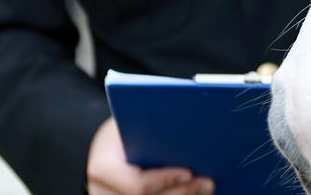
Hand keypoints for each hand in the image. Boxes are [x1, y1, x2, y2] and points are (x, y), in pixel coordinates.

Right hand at [87, 117, 214, 194]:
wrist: (106, 147)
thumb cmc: (122, 130)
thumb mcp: (130, 123)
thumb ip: (153, 129)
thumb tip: (192, 127)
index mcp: (102, 169)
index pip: (138, 185)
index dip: (165, 181)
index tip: (189, 173)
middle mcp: (103, 193)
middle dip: (182, 193)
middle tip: (208, 183)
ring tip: (205, 188)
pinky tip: (195, 192)